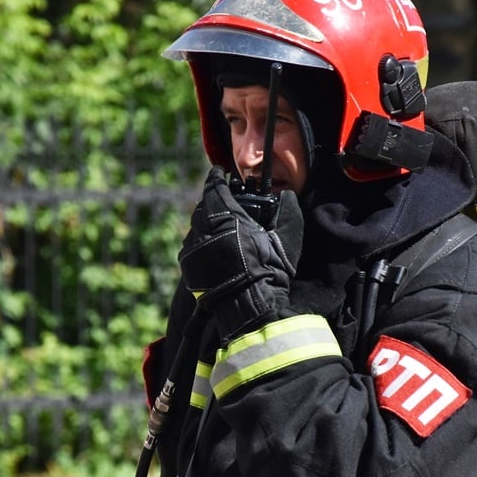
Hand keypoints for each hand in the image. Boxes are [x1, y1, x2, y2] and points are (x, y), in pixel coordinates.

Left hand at [179, 166, 302, 339]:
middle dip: (212, 199)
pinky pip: (192, 244)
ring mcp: (194, 247)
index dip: (216, 177)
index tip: (218, 171)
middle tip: (223, 200)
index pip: (215, 187)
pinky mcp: (189, 264)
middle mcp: (206, 228)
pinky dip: (201, 240)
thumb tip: (288, 195)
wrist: (250, 305)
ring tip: (219, 225)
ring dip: (205, 221)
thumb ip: (288, 212)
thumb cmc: (271, 271)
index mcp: (227, 217)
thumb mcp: (287, 239)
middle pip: (203, 205)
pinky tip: (213, 246)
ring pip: (195, 225)